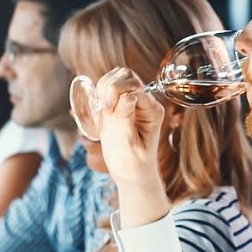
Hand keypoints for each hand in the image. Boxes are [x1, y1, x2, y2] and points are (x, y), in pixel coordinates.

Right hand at [96, 67, 165, 187]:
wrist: (130, 174)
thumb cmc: (132, 163)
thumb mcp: (129, 145)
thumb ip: (126, 119)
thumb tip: (128, 96)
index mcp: (153, 111)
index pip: (135, 88)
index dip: (118, 93)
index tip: (107, 110)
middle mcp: (144, 102)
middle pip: (127, 76)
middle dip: (110, 87)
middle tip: (103, 109)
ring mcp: (132, 102)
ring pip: (116, 78)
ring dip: (103, 89)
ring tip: (101, 111)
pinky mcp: (119, 105)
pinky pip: (107, 88)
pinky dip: (99, 94)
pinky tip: (99, 111)